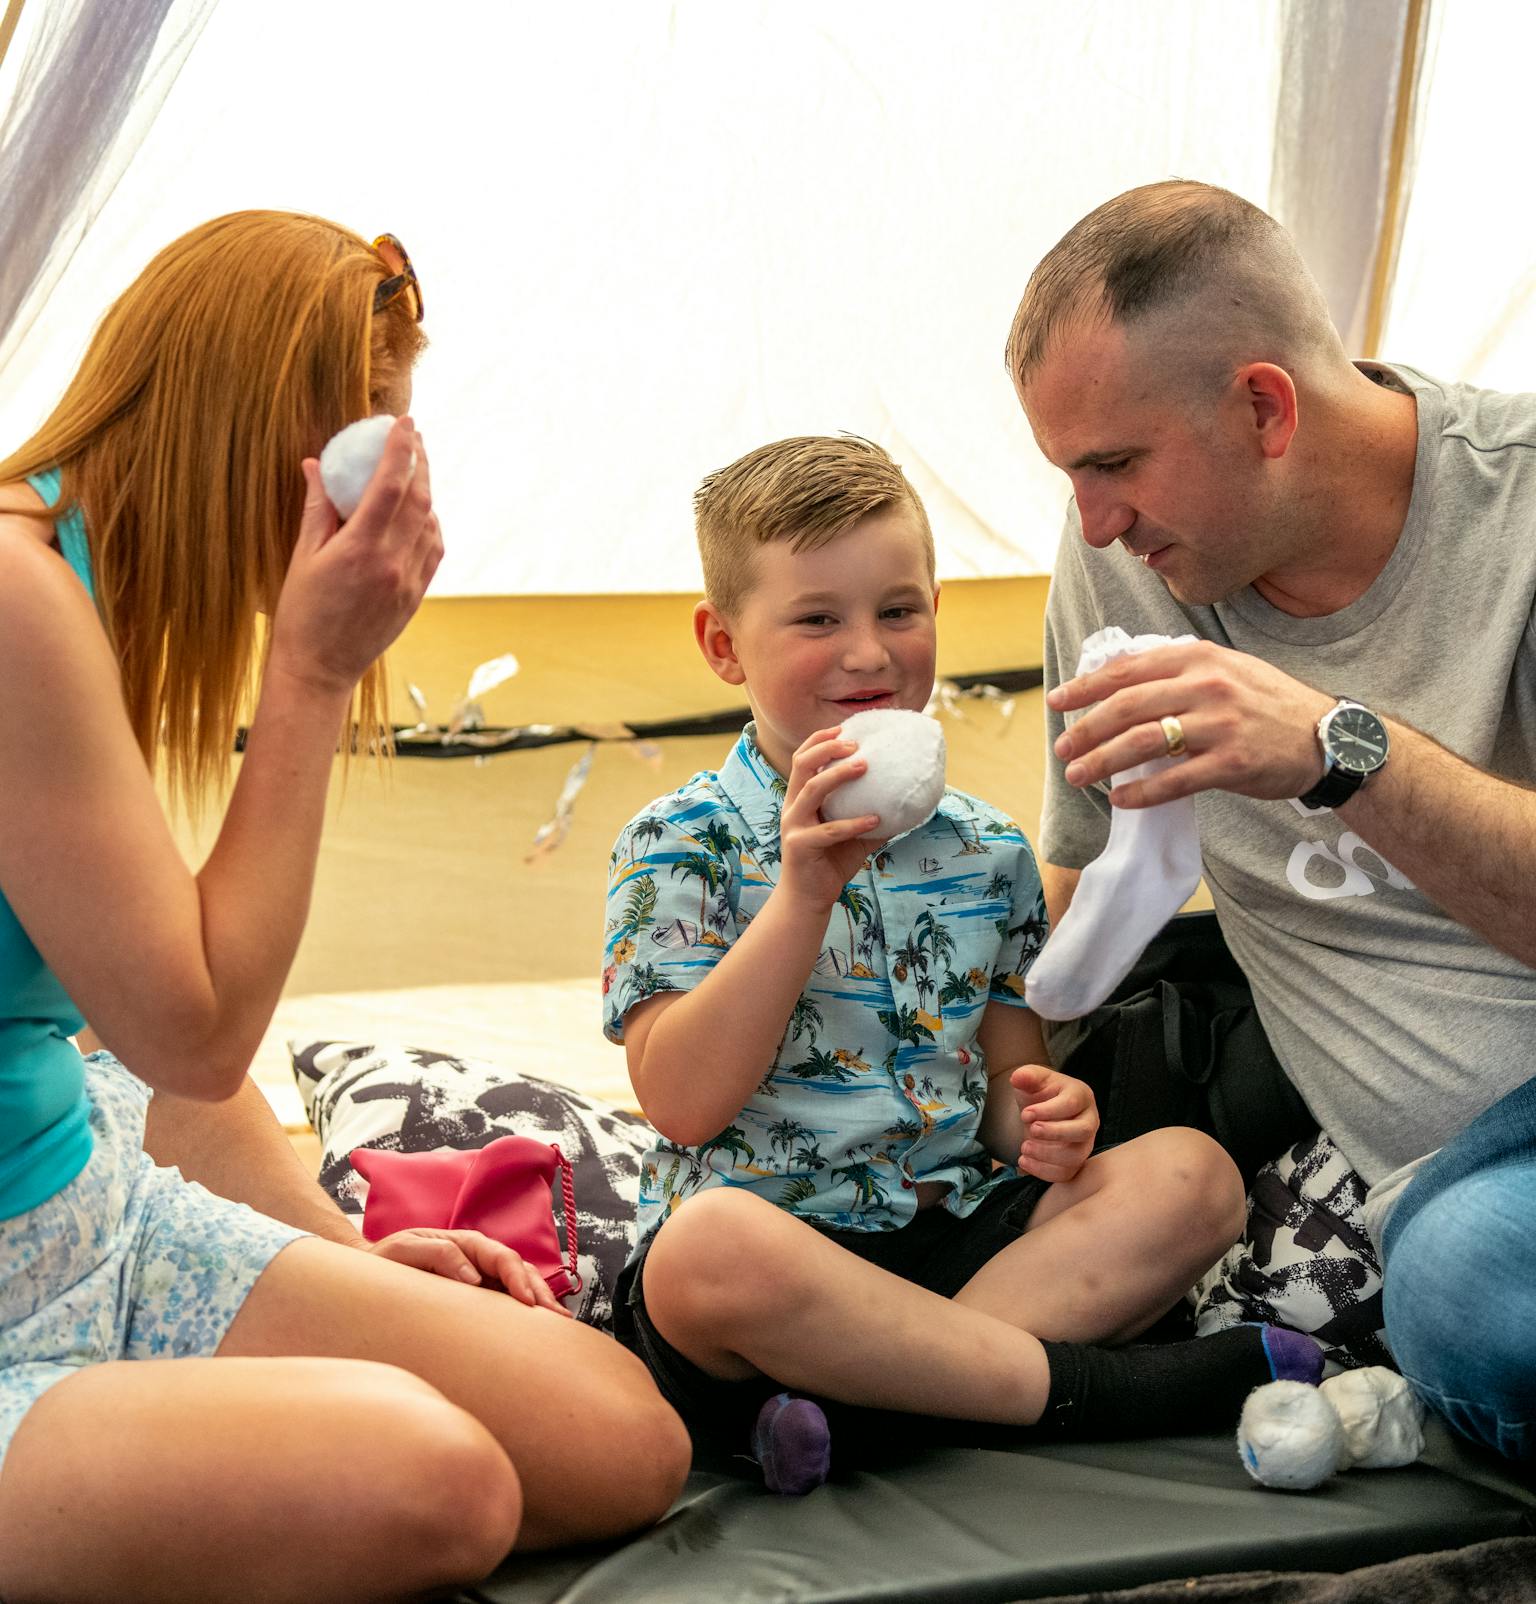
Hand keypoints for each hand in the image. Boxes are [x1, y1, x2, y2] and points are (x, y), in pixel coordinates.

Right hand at [268, 417, 443, 695]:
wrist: (319, 669)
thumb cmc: (301, 613)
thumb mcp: (302, 556)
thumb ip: (316, 508)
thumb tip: (315, 464)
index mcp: (360, 549)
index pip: (389, 486)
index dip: (400, 449)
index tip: (404, 422)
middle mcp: (392, 563)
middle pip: (419, 500)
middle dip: (420, 462)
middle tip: (414, 436)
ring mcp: (409, 582)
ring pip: (431, 524)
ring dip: (426, 493)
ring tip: (415, 470)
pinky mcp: (416, 598)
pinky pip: (433, 551)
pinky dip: (430, 525)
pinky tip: (419, 514)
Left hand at [364, 1227, 572, 1314]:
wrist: (368, 1275)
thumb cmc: (384, 1262)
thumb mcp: (404, 1251)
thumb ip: (437, 1254)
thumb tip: (473, 1277)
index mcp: (465, 1244)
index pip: (500, 1256)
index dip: (516, 1277)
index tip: (527, 1302)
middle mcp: (479, 1260)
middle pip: (518, 1270)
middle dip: (540, 1292)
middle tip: (556, 1318)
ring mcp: (481, 1279)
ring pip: (519, 1285)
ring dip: (540, 1302)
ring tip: (559, 1324)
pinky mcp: (477, 1299)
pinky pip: (506, 1301)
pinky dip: (525, 1311)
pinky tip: (540, 1328)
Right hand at [776, 726, 883, 909]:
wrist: (808, 898)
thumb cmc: (831, 862)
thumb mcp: (854, 835)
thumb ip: (872, 818)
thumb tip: (907, 804)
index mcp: (800, 799)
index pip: (803, 759)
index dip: (820, 740)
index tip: (844, 727)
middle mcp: (793, 807)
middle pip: (803, 765)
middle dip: (827, 748)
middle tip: (854, 743)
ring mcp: (794, 826)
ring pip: (813, 790)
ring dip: (838, 774)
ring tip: (864, 765)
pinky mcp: (800, 846)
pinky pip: (829, 831)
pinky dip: (854, 823)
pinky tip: (876, 819)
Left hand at [1010, 1063, 1098, 1182]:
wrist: (1040, 1112)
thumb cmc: (1040, 1093)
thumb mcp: (1033, 1079)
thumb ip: (1027, 1076)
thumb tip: (1018, 1077)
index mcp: (1081, 1095)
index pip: (1072, 1103)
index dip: (1048, 1110)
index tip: (1025, 1114)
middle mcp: (1089, 1120)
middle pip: (1082, 1131)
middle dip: (1054, 1133)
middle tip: (1031, 1130)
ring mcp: (1085, 1144)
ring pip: (1075, 1156)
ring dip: (1047, 1155)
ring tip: (1024, 1147)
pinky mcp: (1075, 1162)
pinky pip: (1066, 1174)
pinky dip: (1043, 1171)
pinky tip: (1024, 1161)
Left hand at [1048, 640, 1333, 808]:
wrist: (1329, 737)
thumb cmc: (1269, 704)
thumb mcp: (1227, 668)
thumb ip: (1179, 671)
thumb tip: (1120, 682)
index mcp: (1199, 658)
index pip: (1128, 670)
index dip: (1086, 686)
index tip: (1058, 701)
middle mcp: (1208, 686)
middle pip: (1127, 706)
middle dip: (1086, 729)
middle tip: (1062, 748)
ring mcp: (1221, 725)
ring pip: (1143, 742)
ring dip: (1102, 761)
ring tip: (1079, 775)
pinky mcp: (1233, 764)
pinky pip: (1174, 780)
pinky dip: (1141, 791)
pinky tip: (1120, 798)